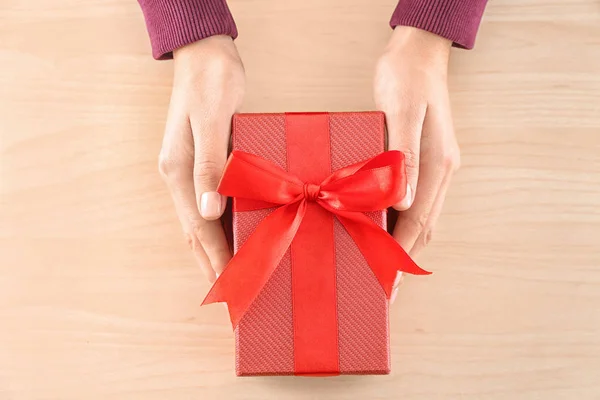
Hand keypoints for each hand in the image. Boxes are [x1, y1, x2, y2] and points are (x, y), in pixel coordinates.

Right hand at [158, 35, 244, 282]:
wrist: (206, 53)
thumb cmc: (211, 80)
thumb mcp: (211, 118)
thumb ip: (211, 164)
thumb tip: (209, 211)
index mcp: (178, 170)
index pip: (198, 227)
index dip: (216, 260)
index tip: (231, 289)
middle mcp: (179, 176)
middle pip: (195, 233)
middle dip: (213, 266)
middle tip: (232, 298)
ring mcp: (189, 171)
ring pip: (200, 223)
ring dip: (215, 251)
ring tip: (233, 278)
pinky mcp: (204, 163)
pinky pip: (210, 205)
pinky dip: (221, 227)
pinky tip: (235, 237)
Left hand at [374, 27, 460, 301]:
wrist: (417, 52)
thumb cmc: (406, 77)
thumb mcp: (402, 112)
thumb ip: (404, 157)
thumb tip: (401, 204)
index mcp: (439, 165)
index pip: (419, 221)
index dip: (403, 255)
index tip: (389, 284)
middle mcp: (440, 170)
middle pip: (422, 225)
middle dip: (403, 258)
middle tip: (383, 288)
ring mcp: (433, 166)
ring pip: (419, 215)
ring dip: (402, 242)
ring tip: (380, 266)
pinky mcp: (420, 159)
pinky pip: (412, 199)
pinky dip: (398, 220)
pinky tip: (381, 226)